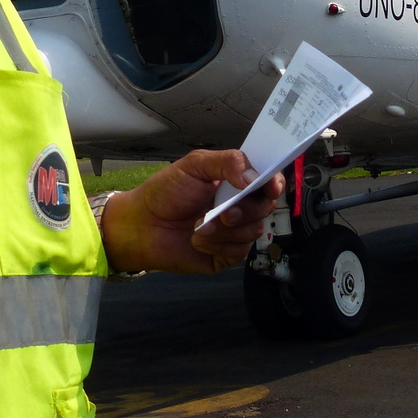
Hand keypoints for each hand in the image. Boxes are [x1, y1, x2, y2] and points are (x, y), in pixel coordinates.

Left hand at [99, 151, 284, 274]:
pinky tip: (198, 240)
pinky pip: (239, 252)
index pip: (267, 180)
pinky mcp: (226, 255)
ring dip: (226, 231)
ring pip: (254, 231)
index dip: (274, 182)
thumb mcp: (194, 165)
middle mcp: (239, 206)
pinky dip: (218, 246)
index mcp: (235, 181)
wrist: (142, 225)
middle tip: (224, 213)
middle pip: (264, 207)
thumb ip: (227, 162)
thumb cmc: (166, 191)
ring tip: (199, 227)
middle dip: (246, 211)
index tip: (271, 187)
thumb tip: (253, 177)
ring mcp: (234, 231)